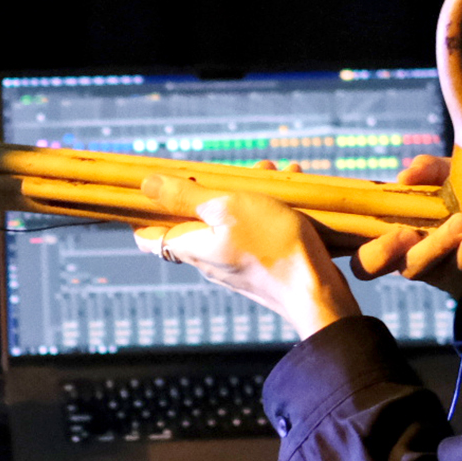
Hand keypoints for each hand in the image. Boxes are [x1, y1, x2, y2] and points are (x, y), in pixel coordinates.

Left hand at [130, 165, 360, 340]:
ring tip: (273, 171)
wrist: (317, 292)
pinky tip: (289, 188)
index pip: (149, 235)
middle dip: (212, 188)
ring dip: (247, 192)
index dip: (144, 212)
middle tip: (238, 169)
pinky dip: (268, 207)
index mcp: (191, 247)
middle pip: (195, 219)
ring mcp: (236, 265)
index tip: (154, 189)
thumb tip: (146, 185)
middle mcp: (208, 260)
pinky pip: (256, 230)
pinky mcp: (262, 266)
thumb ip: (187, 196)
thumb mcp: (228, 207)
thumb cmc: (271, 246)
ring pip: (231, 220)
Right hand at [351, 156, 461, 308]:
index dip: (344, 231)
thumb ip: (437, 169)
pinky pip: (456, 270)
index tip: (358, 215)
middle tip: (406, 233)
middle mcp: (410, 248)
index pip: (359, 230)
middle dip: (380, 252)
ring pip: (414, 266)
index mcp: (401, 219)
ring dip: (435, 244)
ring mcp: (436, 269)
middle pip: (369, 264)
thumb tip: (404, 174)